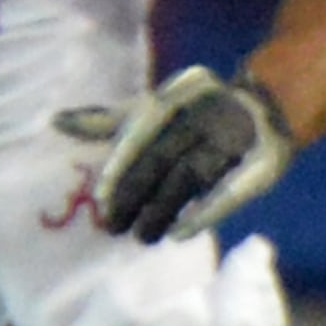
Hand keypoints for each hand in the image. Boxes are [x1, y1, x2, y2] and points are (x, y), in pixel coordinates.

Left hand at [57, 67, 292, 243]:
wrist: (269, 111)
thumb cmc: (196, 115)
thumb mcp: (155, 112)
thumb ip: (110, 121)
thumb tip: (56, 122)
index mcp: (184, 88)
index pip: (146, 120)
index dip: (123, 160)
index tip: (103, 196)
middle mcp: (213, 106)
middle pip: (166, 153)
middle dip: (138, 191)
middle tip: (115, 225)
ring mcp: (241, 133)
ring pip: (192, 175)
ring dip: (164, 208)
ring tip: (143, 236)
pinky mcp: (264, 163)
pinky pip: (230, 192)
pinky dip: (203, 215)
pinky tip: (179, 235)